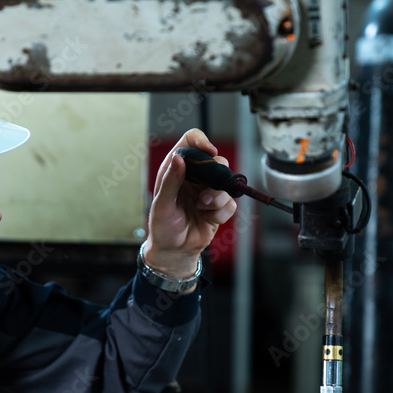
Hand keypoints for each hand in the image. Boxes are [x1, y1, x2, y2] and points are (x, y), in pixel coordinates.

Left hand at [143, 129, 237, 284]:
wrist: (174, 251)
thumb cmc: (162, 227)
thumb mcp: (162, 204)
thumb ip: (170, 181)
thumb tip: (179, 158)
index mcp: (177, 169)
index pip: (191, 141)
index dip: (201, 142)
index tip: (209, 152)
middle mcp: (194, 176)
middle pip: (216, 160)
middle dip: (214, 176)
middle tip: (204, 193)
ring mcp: (208, 190)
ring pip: (226, 181)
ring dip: (216, 197)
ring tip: (201, 207)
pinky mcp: (219, 206)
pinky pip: (230, 202)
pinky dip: (220, 212)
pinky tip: (207, 218)